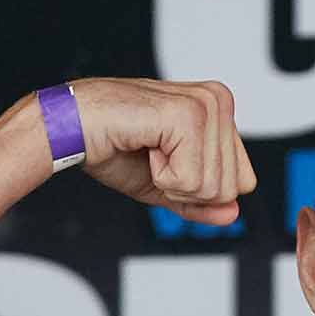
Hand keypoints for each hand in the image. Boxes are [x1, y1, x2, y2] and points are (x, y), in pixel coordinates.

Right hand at [60, 79, 257, 225]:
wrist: (72, 130)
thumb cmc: (114, 145)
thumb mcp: (167, 185)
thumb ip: (203, 202)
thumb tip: (233, 214)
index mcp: (219, 111)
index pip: (242, 182)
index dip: (200, 189)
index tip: (167, 162)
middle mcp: (218, 101)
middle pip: (230, 189)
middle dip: (187, 189)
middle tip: (154, 157)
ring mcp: (205, 105)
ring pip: (213, 187)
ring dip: (172, 182)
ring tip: (148, 150)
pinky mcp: (187, 115)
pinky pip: (191, 180)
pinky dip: (162, 177)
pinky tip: (144, 146)